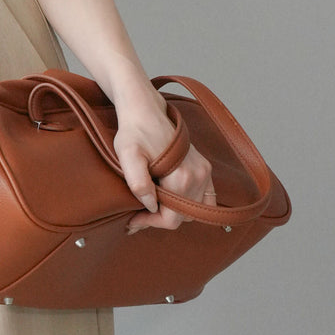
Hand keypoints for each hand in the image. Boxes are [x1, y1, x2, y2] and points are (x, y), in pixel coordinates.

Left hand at [112, 97, 216, 233]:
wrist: (146, 110)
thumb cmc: (134, 132)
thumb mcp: (127, 156)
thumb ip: (138, 182)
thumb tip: (151, 205)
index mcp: (181, 177)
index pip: (172, 219)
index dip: (150, 223)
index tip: (132, 220)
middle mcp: (198, 176)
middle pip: (183, 217)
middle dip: (160, 219)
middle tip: (138, 215)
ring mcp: (204, 171)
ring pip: (195, 210)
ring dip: (175, 213)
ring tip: (152, 207)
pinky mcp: (204, 167)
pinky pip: (206, 198)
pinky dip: (192, 205)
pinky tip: (171, 202)